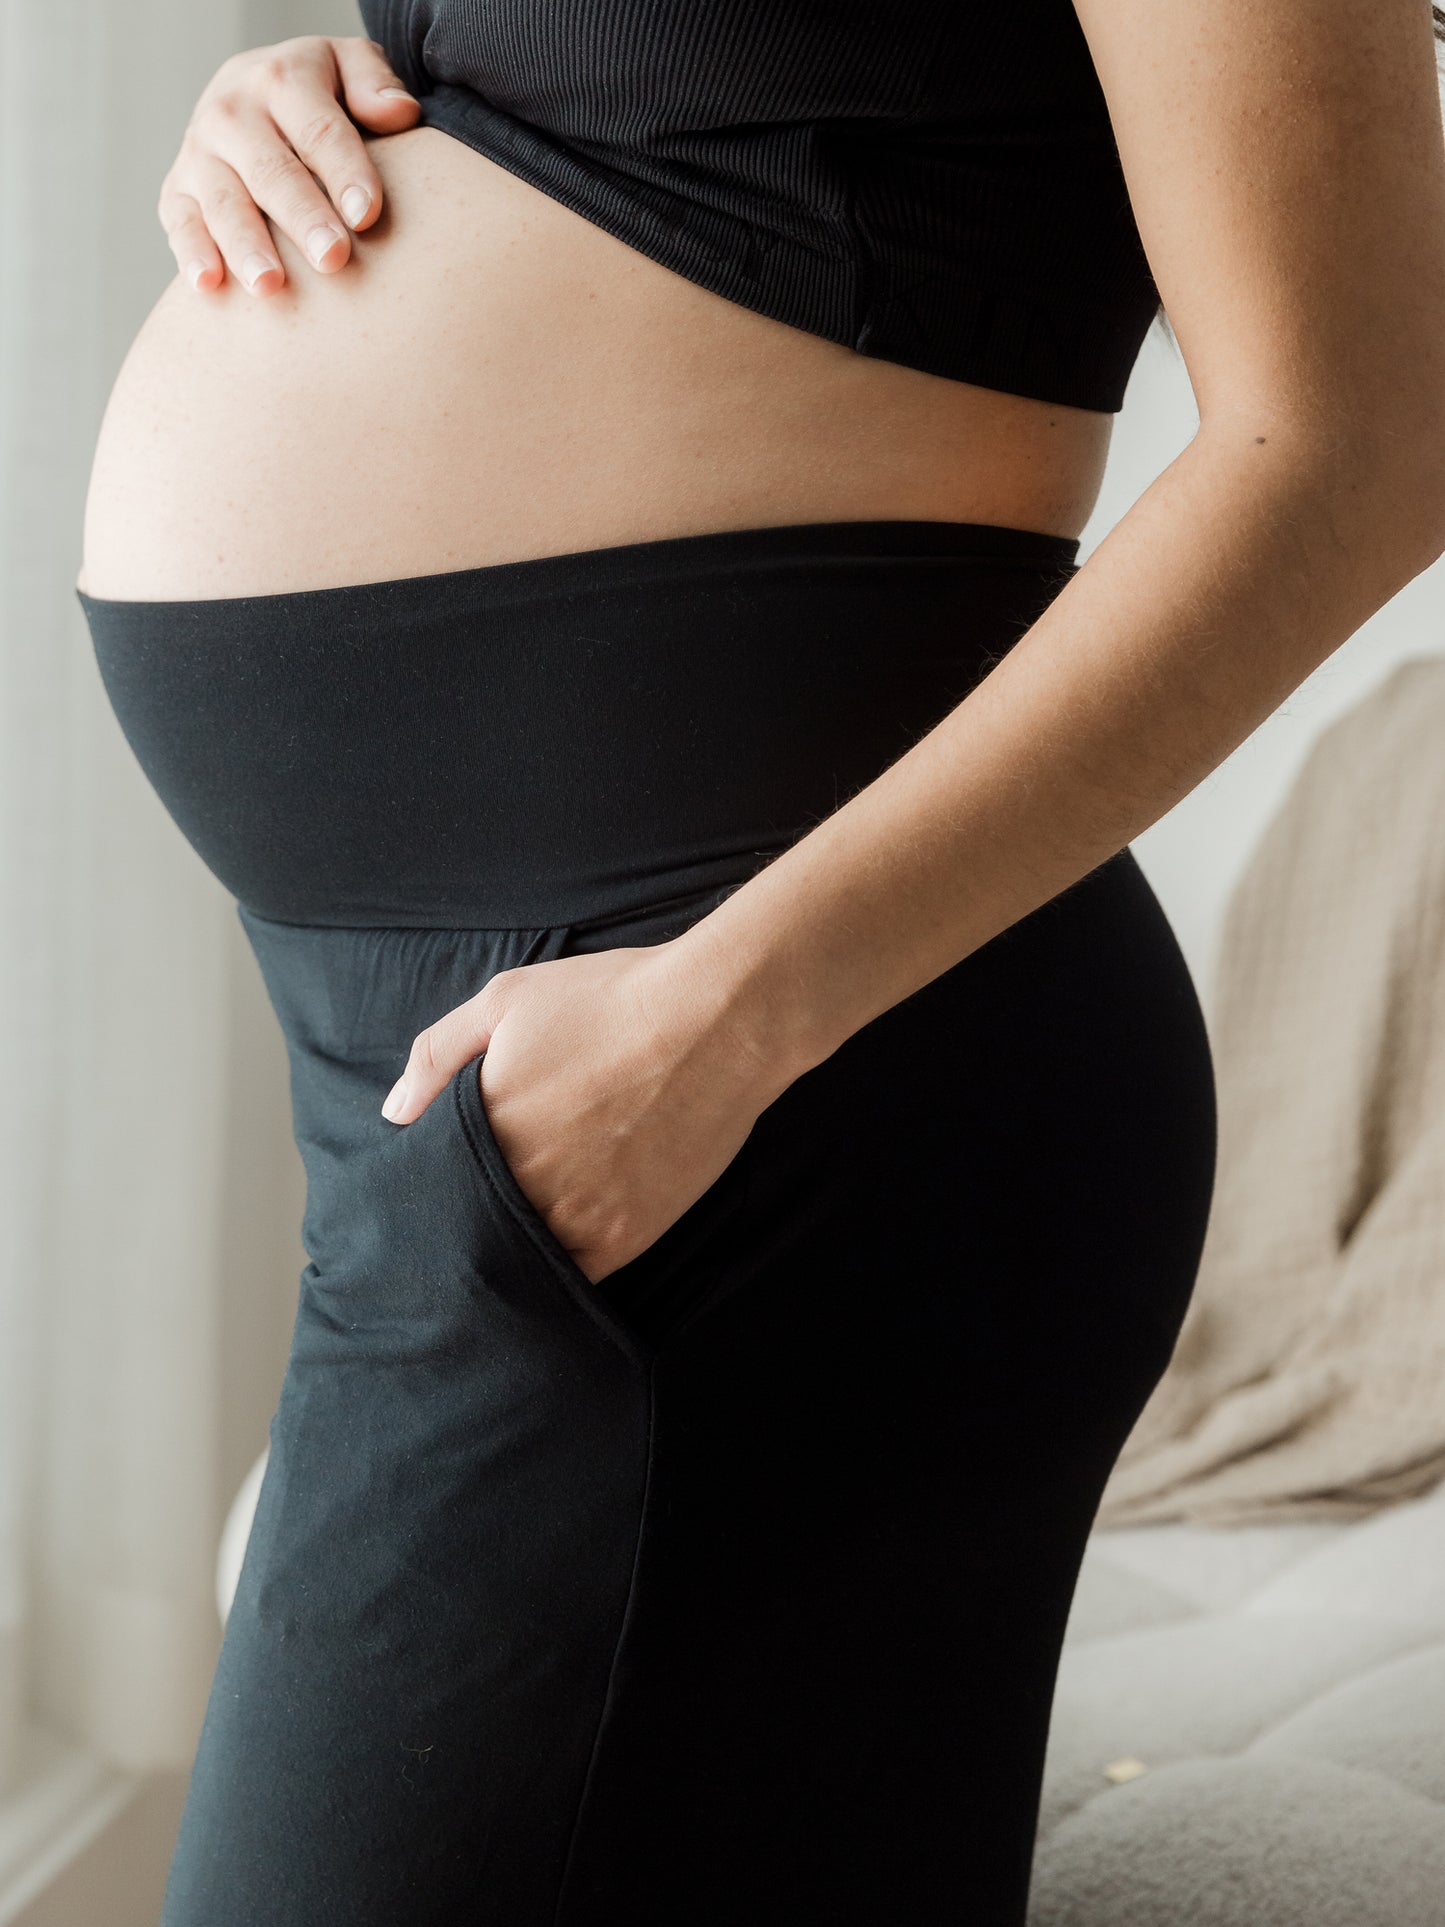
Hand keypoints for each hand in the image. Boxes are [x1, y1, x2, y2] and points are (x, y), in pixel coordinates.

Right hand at [157, 35, 421, 297]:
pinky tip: (209, 284)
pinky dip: (191, 252)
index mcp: (281, 79)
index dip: (344, 171)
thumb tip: (400, 113)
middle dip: (302, 216)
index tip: (368, 216)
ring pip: (223, 200)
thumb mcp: (348, 68)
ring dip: (245, 244)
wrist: (251, 93)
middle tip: (332, 258)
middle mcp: (232, 112)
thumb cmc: (318, 95)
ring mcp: (199, 152)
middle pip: (271, 170)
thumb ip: (373, 84)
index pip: (318, 129)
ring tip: (270, 284)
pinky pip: (180, 221)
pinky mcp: (177, 189)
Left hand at [381, 940, 786, 1285]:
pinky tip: (564, 1241)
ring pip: (521, 1258)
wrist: (716, 1021)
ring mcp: (574, 1217)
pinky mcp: (624, 1238)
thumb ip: (437, 1055)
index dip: (432, 1188)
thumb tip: (394, 1113)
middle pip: (472, 1227)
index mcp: (485, 1127)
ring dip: (513, 1249)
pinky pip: (574, 1275)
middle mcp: (522, 1183)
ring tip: (523, 1230)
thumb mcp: (507, 1000)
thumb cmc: (612, 999)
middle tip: (478, 1212)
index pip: (432, 1185)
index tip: (436, 1186)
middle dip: (468, 1222)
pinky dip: (562, 1267)